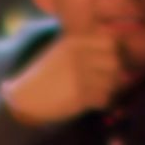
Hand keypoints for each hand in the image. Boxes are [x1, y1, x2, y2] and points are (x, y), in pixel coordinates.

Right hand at [0, 34, 127, 125]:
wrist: (26, 98)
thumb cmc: (47, 76)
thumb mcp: (63, 53)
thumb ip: (87, 49)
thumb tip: (118, 55)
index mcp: (75, 42)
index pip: (110, 42)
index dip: (113, 54)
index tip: (106, 65)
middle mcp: (78, 55)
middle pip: (114, 62)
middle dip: (114, 74)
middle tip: (106, 82)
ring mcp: (78, 75)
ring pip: (112, 81)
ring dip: (108, 89)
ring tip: (97, 92)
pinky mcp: (79, 95)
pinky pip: (104, 98)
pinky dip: (101, 103)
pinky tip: (92, 102)